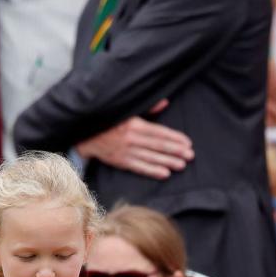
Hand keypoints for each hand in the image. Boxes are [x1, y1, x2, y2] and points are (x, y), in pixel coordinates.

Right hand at [76, 99, 192, 178]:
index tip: (188, 142)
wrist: (85, 136)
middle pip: (158, 145)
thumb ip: (147, 108)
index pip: (159, 132)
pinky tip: (164, 173)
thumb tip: (165, 102)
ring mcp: (125, 151)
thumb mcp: (126, 111)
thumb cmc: (109, 122)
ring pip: (151, 157)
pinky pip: (139, 167)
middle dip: (175, 151)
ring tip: (181, 165)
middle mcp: (131, 138)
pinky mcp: (120, 161)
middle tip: (190, 156)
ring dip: (167, 162)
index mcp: (134, 124)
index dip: (175, 137)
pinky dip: (152, 171)